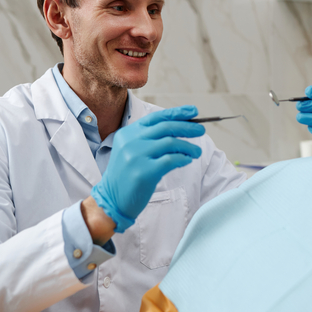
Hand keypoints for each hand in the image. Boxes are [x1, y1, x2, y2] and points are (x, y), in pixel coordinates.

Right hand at [91, 105, 204, 232]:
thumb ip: (150, 140)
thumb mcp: (133, 151)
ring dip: (188, 147)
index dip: (177, 113)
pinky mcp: (144, 172)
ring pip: (171, 142)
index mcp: (128, 133)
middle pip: (166, 127)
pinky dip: (183, 159)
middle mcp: (131, 141)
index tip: (193, 111)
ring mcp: (136, 156)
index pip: (156, 117)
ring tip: (196, 152)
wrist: (111, 200)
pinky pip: (171, 160)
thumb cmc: (127, 176)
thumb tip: (180, 130)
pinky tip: (187, 160)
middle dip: (187, 127)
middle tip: (201, 131)